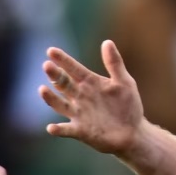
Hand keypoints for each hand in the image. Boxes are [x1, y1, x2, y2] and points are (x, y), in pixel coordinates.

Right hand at [40, 42, 146, 157]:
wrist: (133, 132)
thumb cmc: (128, 105)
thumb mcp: (124, 82)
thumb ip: (114, 63)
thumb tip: (107, 42)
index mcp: (89, 82)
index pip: (73, 68)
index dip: (63, 60)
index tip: (51, 51)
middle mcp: (80, 96)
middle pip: (63, 83)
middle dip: (55, 75)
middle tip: (47, 65)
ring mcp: (78, 113)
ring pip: (60, 105)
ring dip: (51, 98)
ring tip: (42, 90)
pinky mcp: (80, 131)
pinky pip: (66, 130)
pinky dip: (58, 129)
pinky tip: (51, 128)